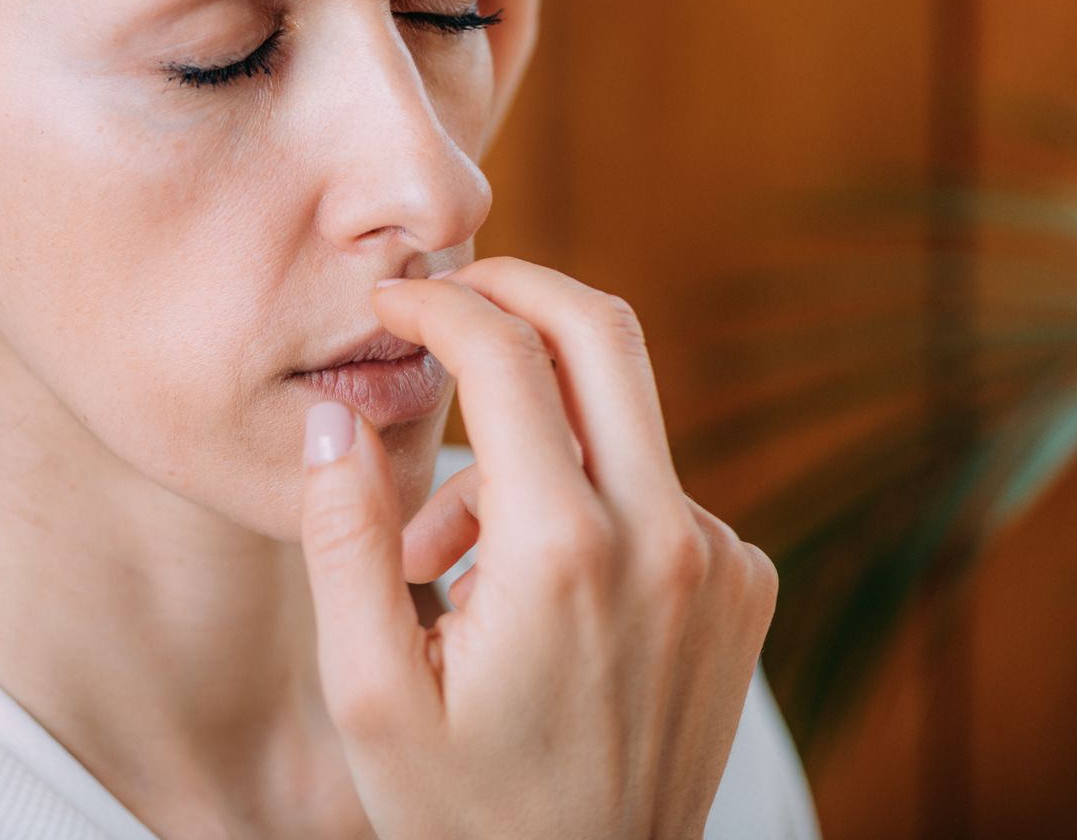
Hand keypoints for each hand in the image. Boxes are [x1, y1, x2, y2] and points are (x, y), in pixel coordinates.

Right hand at [298, 257, 777, 839]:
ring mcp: (719, 560)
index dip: (440, 302)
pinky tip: (524, 586)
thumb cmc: (463, 811)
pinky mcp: (743, 584)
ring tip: (441, 554)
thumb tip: (334, 415)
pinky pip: (654, 487)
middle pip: (603, 333)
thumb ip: (343, 538)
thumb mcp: (368, 692)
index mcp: (564, 554)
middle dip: (517, 289)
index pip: (508, 355)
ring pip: (618, 422)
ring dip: (528, 438)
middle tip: (447, 297)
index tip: (393, 297)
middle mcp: (665, 539)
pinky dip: (582, 497)